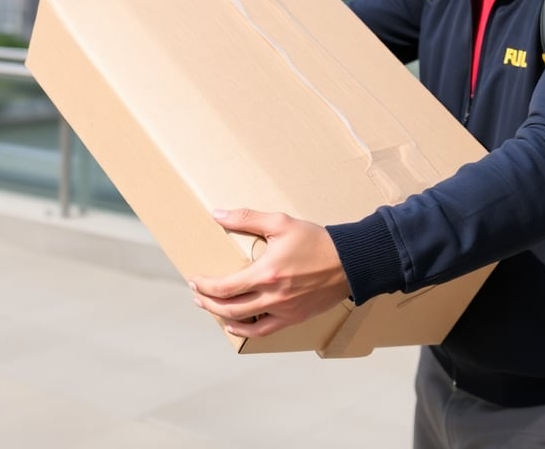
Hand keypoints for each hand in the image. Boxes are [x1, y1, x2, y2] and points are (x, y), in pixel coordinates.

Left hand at [190, 209, 351, 338]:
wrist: (350, 262)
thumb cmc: (316, 241)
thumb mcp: (280, 223)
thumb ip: (247, 218)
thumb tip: (217, 214)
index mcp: (267, 273)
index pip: (224, 287)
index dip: (205, 286)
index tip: (194, 279)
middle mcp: (273, 296)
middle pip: (229, 308)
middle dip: (208, 302)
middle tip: (197, 294)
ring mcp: (284, 311)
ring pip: (244, 322)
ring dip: (222, 316)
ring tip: (211, 308)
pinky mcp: (294, 318)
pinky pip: (264, 331)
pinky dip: (246, 330)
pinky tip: (236, 325)